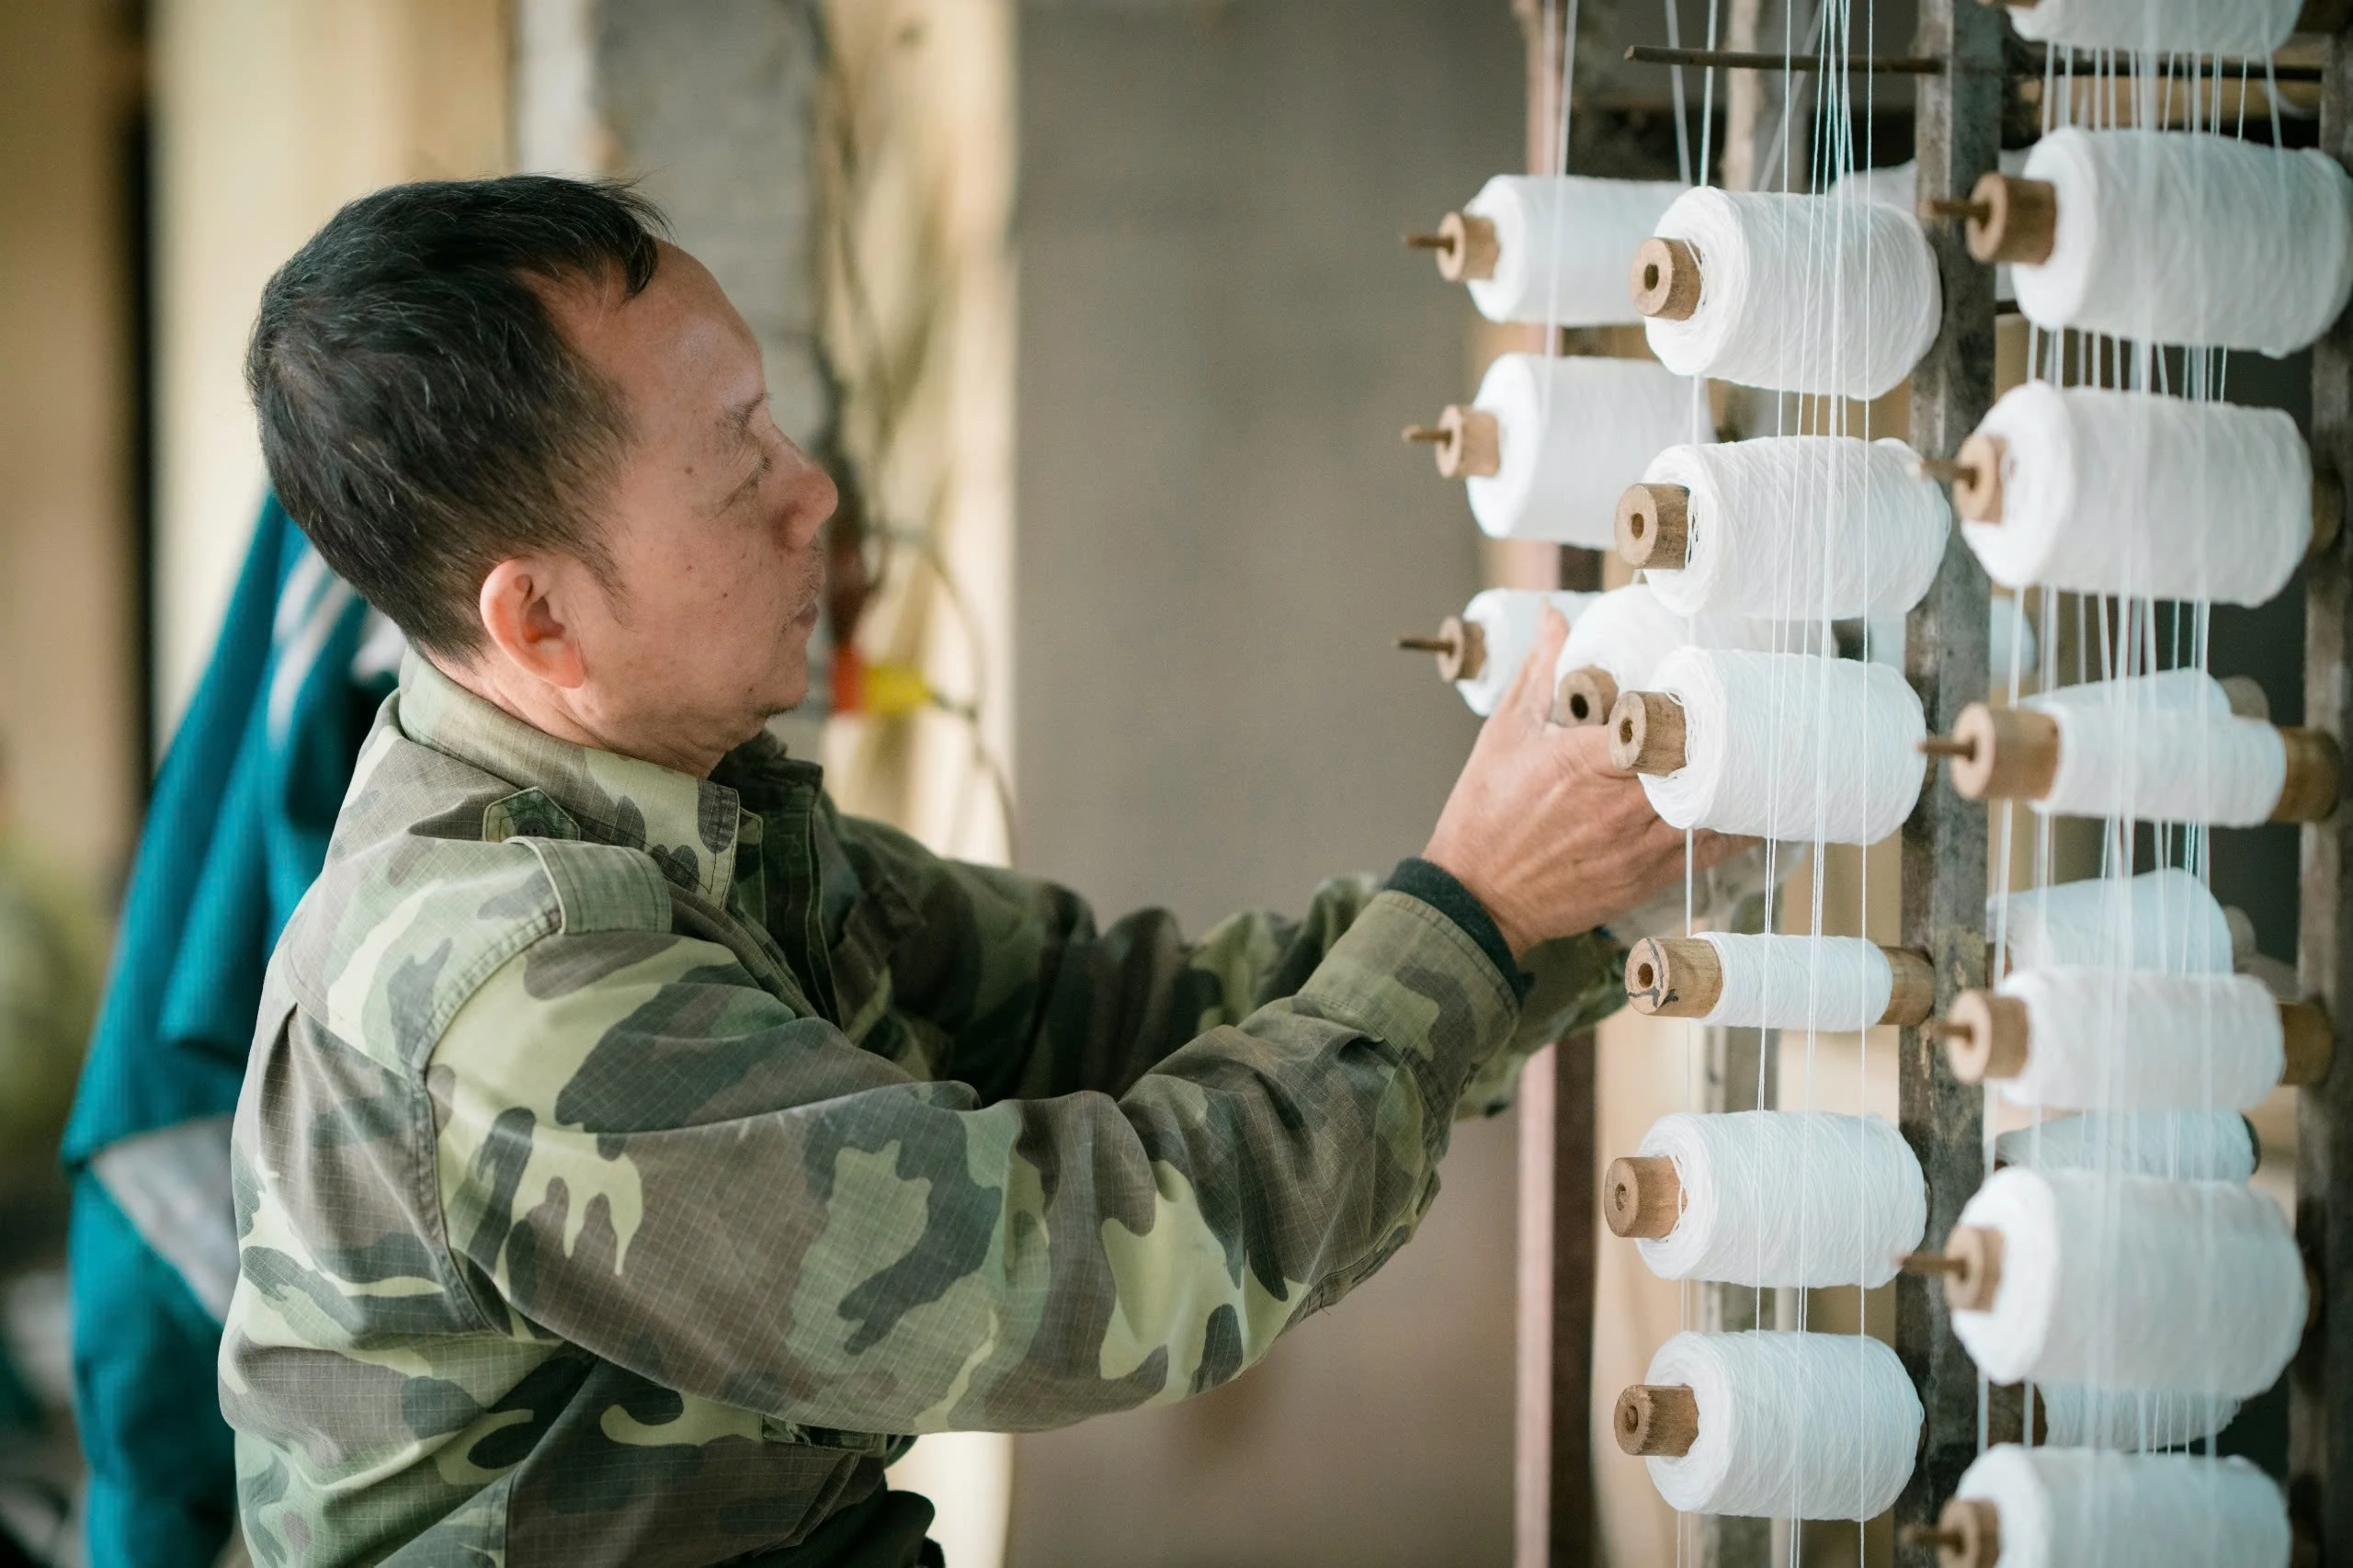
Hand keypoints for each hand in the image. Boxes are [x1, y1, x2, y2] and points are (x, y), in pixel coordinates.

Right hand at [1422, 610, 1752, 954]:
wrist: (1478, 896)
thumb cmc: (1485, 814)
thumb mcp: (1505, 733)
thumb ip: (1541, 672)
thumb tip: (1555, 618)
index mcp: (1584, 761)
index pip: (1661, 726)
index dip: (1689, 707)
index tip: (1702, 691)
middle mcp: (1618, 805)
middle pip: (1698, 765)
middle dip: (1723, 741)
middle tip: (1745, 717)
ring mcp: (1637, 846)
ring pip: (1714, 809)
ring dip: (1738, 784)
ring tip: (1760, 758)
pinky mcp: (1646, 878)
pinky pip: (1709, 851)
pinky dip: (1734, 829)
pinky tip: (1750, 808)